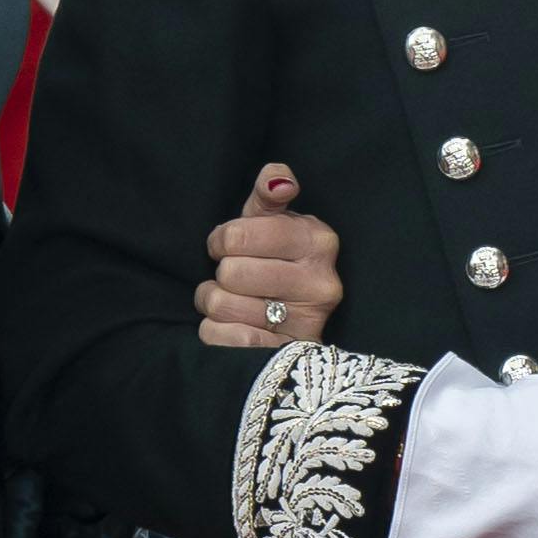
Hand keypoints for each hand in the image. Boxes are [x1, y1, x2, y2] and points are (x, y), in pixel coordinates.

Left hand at [196, 162, 343, 350]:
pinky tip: (235, 327)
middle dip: (221, 274)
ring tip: (235, 302)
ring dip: (216, 303)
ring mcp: (305, 325)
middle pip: (230, 273)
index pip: (238, 237)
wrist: (291, 322)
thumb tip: (279, 180)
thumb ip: (268, 193)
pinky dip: (217, 332)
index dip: (222, 241)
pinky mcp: (282, 357)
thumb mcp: (271, 221)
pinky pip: (222, 338)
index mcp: (319, 242)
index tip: (229, 247)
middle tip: (235, 279)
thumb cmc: (274, 260)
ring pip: (222, 306)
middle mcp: (322, 285)